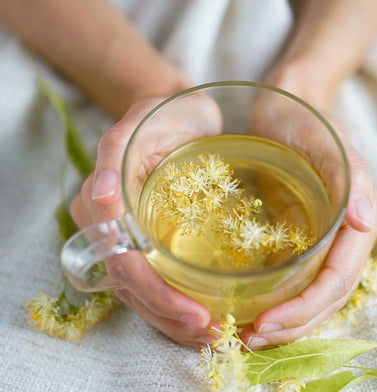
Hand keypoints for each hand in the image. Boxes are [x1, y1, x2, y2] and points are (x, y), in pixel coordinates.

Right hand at [70, 96, 222, 346]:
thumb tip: (99, 194)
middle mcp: (108, 227)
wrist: (176, 111)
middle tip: (210, 332)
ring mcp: (128, 234)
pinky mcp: (150, 234)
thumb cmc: (161, 114)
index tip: (194, 313)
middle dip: (167, 314)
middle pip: (131, 286)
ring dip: (171, 316)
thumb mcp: (138, 123)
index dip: (155, 293)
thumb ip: (114, 153)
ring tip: (210, 330)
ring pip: (141, 289)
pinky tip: (203, 310)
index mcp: (99, 204)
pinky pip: (156, 275)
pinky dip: (176, 298)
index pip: (122, 263)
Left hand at [239, 65, 376, 349]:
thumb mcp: (328, 140)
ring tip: (248, 332)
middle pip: (324, 296)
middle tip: (249, 338)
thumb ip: (351, 176)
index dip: (305, 309)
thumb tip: (366, 219)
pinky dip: (275, 295)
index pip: (337, 280)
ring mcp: (320, 237)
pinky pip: (291, 274)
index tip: (265, 324)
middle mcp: (343, 235)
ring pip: (309, 292)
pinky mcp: (297, 233)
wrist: (286, 108)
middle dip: (292, 323)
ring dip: (283, 318)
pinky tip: (249, 303)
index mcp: (358, 220)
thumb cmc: (307, 120)